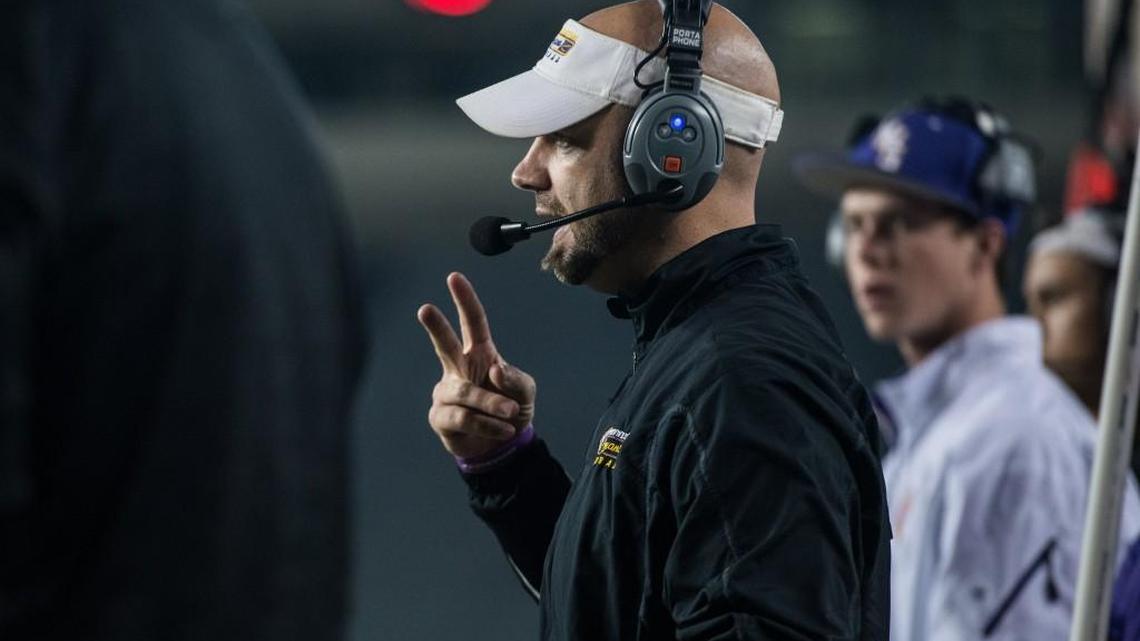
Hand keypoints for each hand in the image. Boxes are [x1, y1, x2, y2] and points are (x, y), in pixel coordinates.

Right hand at [417, 272, 535, 458]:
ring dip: (491, 404)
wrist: (502, 446)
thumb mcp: (525, 391)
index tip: (454, 278)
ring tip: (510, 413)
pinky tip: (502, 430)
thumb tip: (494, 371)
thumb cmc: (510, 409)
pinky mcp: (440, 417)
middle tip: (425, 309)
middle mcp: (458, 368)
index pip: (473, 323)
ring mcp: (446, 392)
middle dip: (436, 327)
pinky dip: (487, 424)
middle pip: (445, 345)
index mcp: (480, 354)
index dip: (465, 301)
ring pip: (465, 393)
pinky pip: (463, 418)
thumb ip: (515, 379)